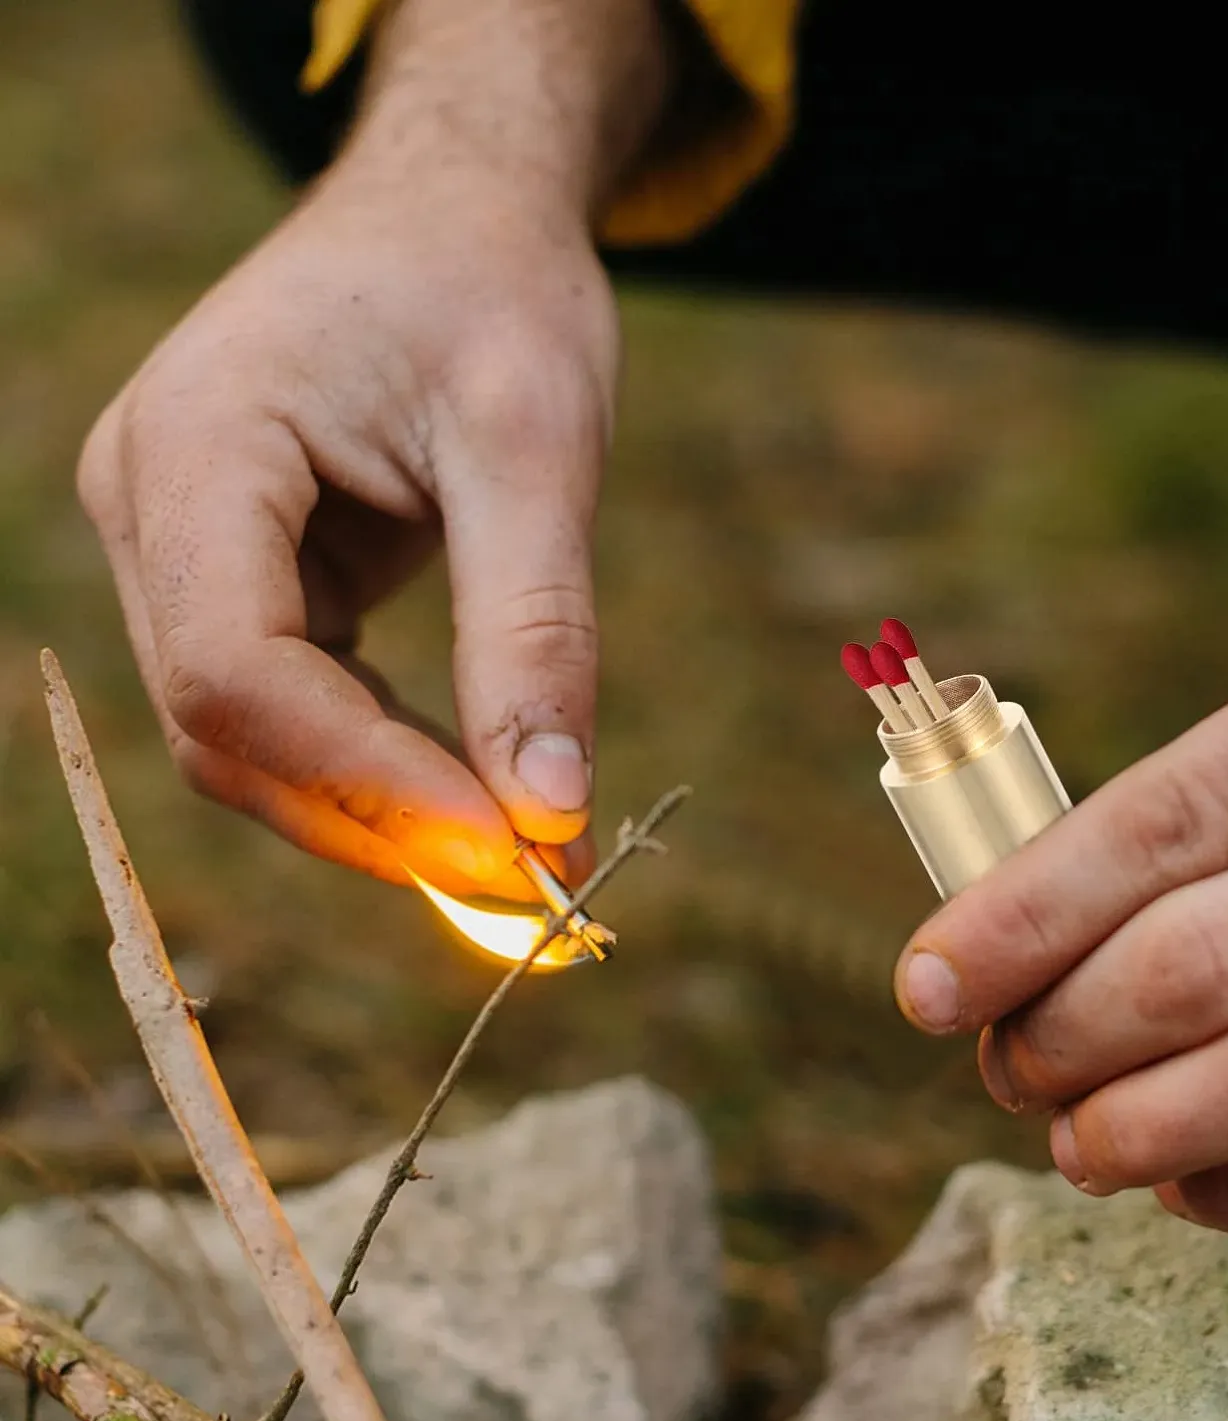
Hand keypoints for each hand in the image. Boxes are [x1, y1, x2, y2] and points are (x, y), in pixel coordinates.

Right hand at [77, 0, 671, 896]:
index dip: (369, 782)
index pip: (234, 671)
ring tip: (530, 841)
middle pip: (229, 729)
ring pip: (254, 740)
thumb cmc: (491, 290)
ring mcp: (183, 550)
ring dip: (385, 810)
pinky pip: (295, 708)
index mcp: (194, 449)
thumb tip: (551, 811)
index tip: (513, 848)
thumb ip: (534, 626)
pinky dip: (386, 764)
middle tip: (538, 876)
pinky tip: (485, 780)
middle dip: (381, 819)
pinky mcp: (242, 580)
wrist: (458, 213)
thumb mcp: (535, 443)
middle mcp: (153, 509)